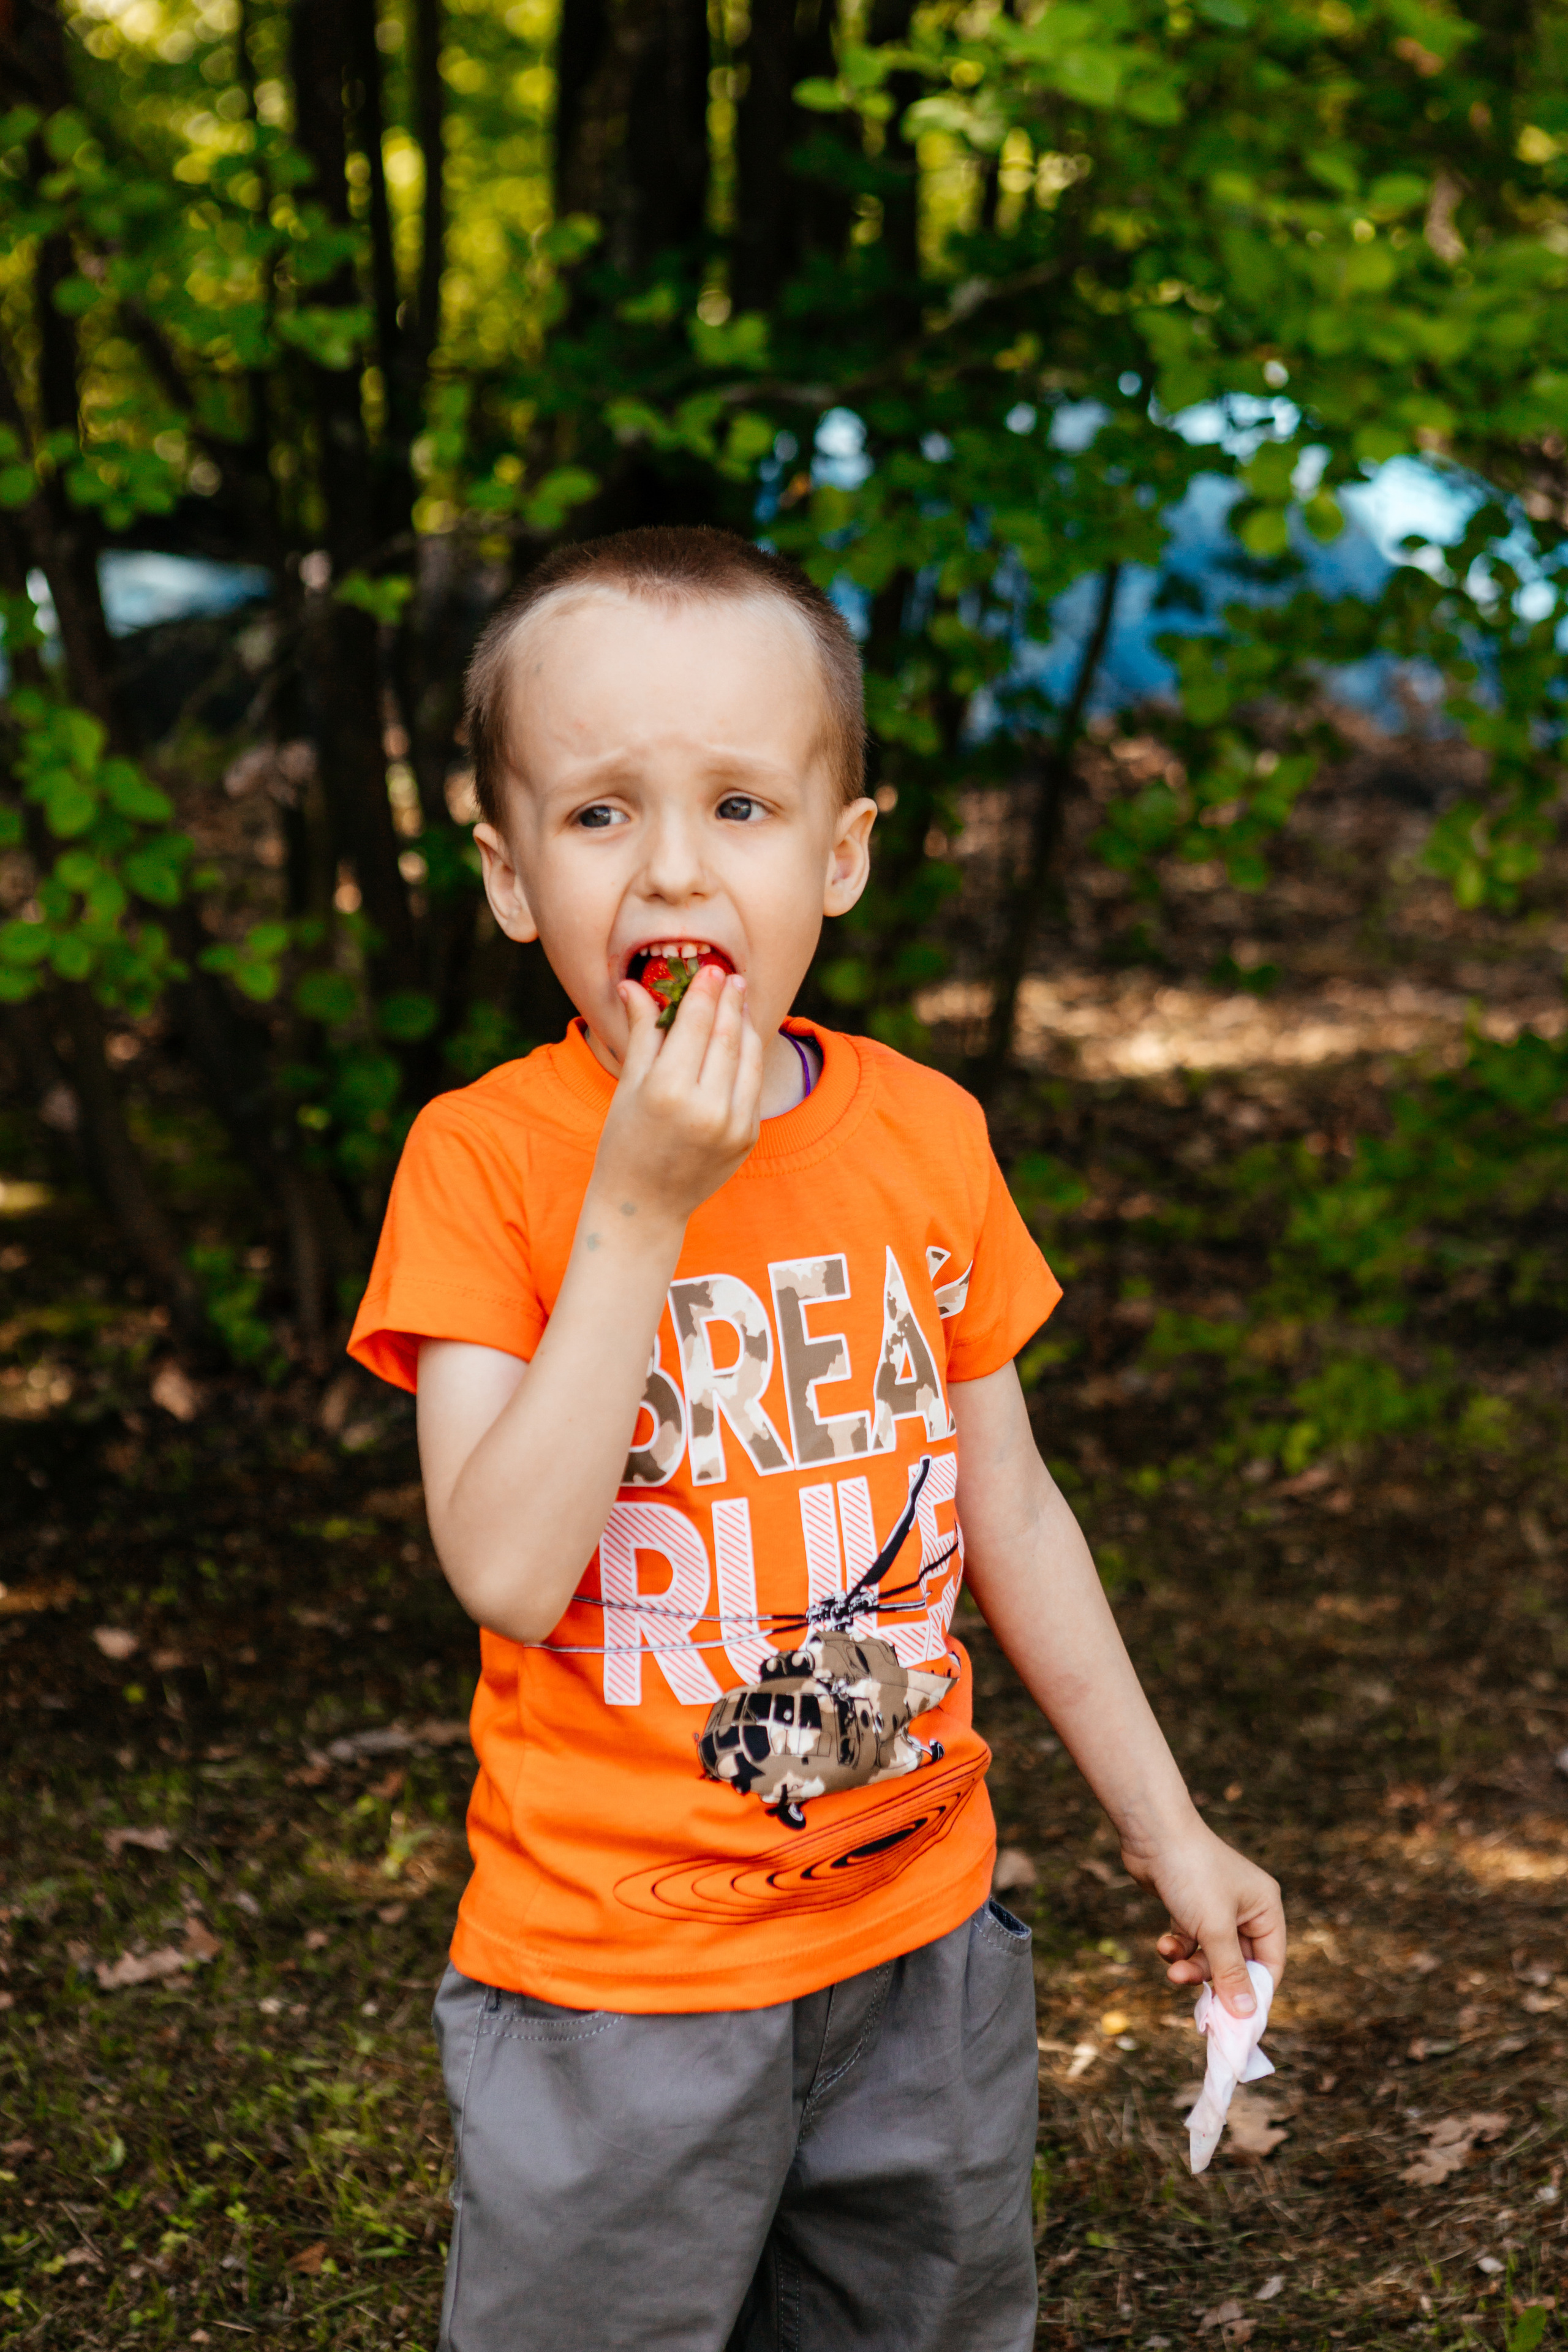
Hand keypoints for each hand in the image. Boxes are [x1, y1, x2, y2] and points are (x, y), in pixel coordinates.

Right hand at [591, 963, 763, 1232]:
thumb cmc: (626, 1140)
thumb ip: (642, 1033)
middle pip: (726, 1036)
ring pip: (748, 1057)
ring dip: (746, 1024)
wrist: (645, 1203)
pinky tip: (744, 1038)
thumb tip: (633, 985)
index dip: (705, 992)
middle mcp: (705, 1107)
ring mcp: (732, 1124)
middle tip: (733, 976)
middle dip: (730, 1001)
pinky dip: (751, 1056)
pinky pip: (754, 1084)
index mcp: (667, 1090)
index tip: (710, 969)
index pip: (695, 1025)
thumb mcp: (629, 1085)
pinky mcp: (748, 1136)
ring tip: (741, 1000)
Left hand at [1122, 1817, 1285, 2018]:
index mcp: (1265, 1908)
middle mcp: (1244, 1908)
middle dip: (1213, 1979)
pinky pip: (1190, 1941)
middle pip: (1237, 1963)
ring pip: (1209, 1955)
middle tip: (1196, 1999)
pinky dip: (1177, 1948)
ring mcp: (1215, 1906)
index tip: (1237, 2022)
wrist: (1151, 1833)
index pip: (1270, 1963)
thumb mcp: (1215, 1929)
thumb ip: (1230, 1973)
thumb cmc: (1191, 1874)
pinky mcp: (1188, 1906)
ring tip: (1173, 1969)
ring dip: (1191, 1966)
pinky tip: (1163, 1945)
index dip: (1254, 1993)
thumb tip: (1246, 2014)